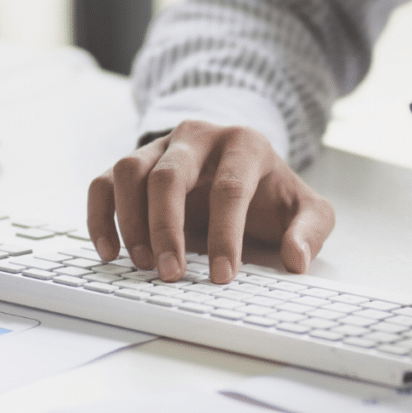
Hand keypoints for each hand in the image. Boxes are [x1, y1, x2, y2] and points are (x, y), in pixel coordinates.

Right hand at [87, 120, 334, 284]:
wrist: (243, 164)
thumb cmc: (272, 192)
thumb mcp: (306, 208)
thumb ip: (310, 230)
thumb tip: (296, 259)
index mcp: (244, 144)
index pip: (229, 188)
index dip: (225, 234)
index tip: (221, 275)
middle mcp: (198, 137)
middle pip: (170, 175)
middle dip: (166, 228)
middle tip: (170, 274)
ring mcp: (161, 146)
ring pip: (130, 171)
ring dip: (131, 220)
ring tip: (143, 264)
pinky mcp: (135, 162)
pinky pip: (104, 182)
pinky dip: (100, 215)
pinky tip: (110, 252)